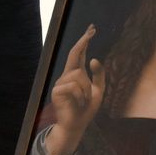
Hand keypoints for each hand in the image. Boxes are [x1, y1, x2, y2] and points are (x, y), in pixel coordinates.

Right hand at [43, 25, 105, 154]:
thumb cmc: (86, 109)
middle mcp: (67, 76)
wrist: (77, 125)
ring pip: (79, 75)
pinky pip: (74, 86)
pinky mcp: (57, 91)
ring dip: (87, 89)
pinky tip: (79, 103)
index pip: (80, 54)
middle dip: (83, 41)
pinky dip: (81, 95)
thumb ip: (99, 76)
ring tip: (84, 100)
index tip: (92, 29)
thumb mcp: (98, 91)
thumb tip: (93, 58)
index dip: (85, 41)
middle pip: (74, 54)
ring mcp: (60, 83)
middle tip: (92, 31)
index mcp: (77, 75)